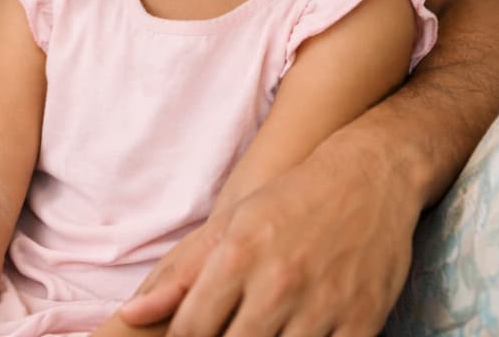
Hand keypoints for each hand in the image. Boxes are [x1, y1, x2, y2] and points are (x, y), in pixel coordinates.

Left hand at [118, 133, 419, 336]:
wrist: (366, 178)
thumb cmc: (289, 199)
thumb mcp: (232, 223)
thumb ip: (182, 273)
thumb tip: (132, 313)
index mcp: (238, 254)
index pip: (192, 328)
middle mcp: (277, 282)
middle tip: (225, 332)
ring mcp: (321, 305)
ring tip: (259, 331)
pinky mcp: (361, 321)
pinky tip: (295, 336)